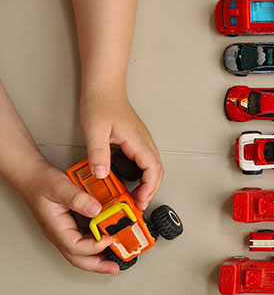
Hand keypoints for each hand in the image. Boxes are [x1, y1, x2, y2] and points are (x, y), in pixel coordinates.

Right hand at [17, 160, 118, 273]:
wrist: (33, 176)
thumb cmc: (41, 182)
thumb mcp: (60, 187)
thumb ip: (78, 198)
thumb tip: (96, 209)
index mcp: (56, 228)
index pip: (75, 247)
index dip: (94, 247)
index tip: (110, 238)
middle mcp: (61, 233)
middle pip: (78, 258)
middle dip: (97, 266)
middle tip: (114, 268)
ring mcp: (65, 231)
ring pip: (81, 252)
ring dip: (98, 258)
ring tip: (115, 260)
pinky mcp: (71, 226)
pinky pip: (85, 241)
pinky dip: (97, 245)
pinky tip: (108, 242)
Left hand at [80, 89, 163, 209]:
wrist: (104, 88)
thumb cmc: (102, 104)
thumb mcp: (95, 130)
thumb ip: (98, 153)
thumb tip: (101, 174)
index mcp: (138, 141)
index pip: (153, 170)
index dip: (149, 188)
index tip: (140, 201)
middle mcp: (145, 142)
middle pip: (158, 172)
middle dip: (152, 191)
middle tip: (139, 206)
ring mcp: (143, 142)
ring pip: (154, 168)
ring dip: (149, 185)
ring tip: (137, 198)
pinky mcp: (138, 142)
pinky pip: (147, 163)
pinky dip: (145, 176)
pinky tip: (133, 182)